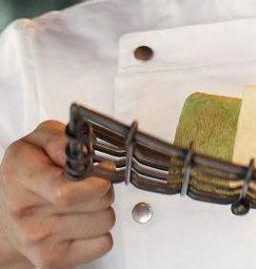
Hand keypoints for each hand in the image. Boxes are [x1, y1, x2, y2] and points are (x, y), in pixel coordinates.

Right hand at [0, 121, 114, 267]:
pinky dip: (100, 234)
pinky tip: (82, 224)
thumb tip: (86, 152)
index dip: (96, 182)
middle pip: (97, 203)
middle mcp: (26, 211)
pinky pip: (102, 244)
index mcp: (21, 176)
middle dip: (104, 189)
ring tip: (83, 205)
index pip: (67, 192)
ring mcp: (38, 240)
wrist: (3, 217)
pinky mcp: (51, 260)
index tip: (103, 172)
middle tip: (89, 185)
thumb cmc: (25, 176)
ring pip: (105, 222)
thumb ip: (60, 139)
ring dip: (102, 210)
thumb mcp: (36, 143)